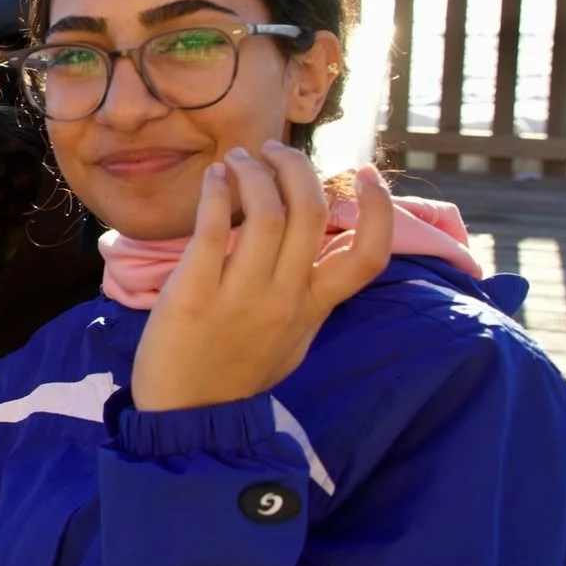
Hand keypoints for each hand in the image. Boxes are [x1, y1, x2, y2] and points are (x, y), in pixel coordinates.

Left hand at [132, 147, 392, 412]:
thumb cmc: (238, 370)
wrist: (187, 414)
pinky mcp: (193, 294)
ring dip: (255, 173)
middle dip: (297, 168)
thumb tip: (324, 248)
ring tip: (239, 159)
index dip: (378, 209)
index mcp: (315, 308)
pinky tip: (215, 177)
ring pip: (265, 214)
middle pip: (310, 213)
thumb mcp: (293, 337)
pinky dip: (218, 194)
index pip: (370, 257)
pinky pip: (213, 230)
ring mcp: (241, 296)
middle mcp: (286, 299)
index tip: (366, 173)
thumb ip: (312, 294)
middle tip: (274, 150)